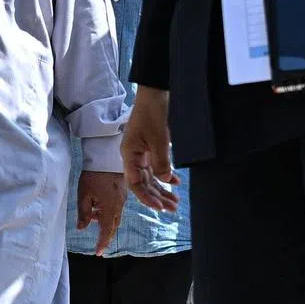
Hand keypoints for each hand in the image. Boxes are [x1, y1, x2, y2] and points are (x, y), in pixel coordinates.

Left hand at [76, 171, 127, 255]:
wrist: (106, 158)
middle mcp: (119, 206)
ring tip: (92, 217)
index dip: (102, 243)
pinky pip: (116, 209)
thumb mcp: (83, 194)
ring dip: (105, 222)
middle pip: (112, 226)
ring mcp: (122, 200)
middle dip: (105, 235)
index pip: (106, 231)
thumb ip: (83, 213)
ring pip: (114, 217)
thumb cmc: (93, 176)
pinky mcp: (122, 193)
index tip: (98, 253)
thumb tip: (81, 228)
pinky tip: (98, 206)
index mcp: (110, 209)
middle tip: (99, 244)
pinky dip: (107, 212)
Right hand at [121, 86, 180, 212]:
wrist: (154, 95)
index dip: (146, 197)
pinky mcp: (148, 149)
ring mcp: (140, 153)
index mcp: (129, 154)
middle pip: (143, 183)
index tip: (159, 207)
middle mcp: (132, 156)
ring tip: (175, 201)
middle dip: (156, 197)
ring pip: (150, 177)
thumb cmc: (152, 114)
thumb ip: (161, 163)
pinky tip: (175, 182)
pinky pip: (155, 167)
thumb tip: (165, 181)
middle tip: (172, 208)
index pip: (134, 183)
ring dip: (161, 189)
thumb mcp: (158, 140)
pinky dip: (165, 176)